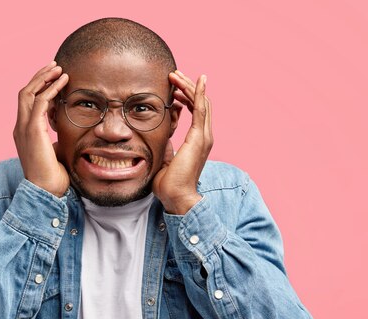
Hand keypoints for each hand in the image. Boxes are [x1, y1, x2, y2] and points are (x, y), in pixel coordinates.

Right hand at [13, 61, 69, 196]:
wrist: (45, 191)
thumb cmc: (53, 177)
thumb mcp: (54, 152)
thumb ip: (55, 139)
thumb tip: (66, 134)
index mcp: (24, 132)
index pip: (27, 102)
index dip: (39, 87)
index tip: (53, 78)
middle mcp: (20, 127)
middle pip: (24, 93)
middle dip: (39, 77)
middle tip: (54, 66)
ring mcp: (24, 128)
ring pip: (29, 93)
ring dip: (44, 78)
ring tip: (59, 69)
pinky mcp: (33, 131)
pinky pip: (40, 102)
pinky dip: (51, 89)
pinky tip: (63, 82)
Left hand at [152, 71, 212, 213]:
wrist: (176, 196)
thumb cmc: (169, 182)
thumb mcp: (166, 156)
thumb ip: (167, 142)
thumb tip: (163, 130)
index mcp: (198, 140)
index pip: (196, 111)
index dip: (186, 97)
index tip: (173, 88)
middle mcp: (205, 136)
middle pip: (200, 103)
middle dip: (186, 87)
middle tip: (173, 74)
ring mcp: (204, 136)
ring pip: (200, 102)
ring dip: (188, 86)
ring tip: (175, 74)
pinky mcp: (199, 137)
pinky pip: (201, 109)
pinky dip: (199, 93)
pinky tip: (198, 80)